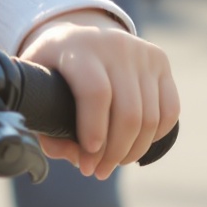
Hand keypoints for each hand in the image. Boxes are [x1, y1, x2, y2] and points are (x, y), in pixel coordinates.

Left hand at [17, 17, 178, 179]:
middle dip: (114, 152)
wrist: (77, 35)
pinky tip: (137, 145)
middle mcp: (112, 45)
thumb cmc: (52, 70)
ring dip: (134, 150)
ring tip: (114, 162)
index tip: (87, 158)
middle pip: (128, 111)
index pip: (95, 92)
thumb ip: (45, 125)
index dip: (94, 130)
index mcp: (76, 48)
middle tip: (98, 171)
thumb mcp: (37, 88)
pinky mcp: (160, 60)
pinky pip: (170, 109)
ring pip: (150, 116)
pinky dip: (156, 136)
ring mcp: (140, 51)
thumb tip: (76, 157)